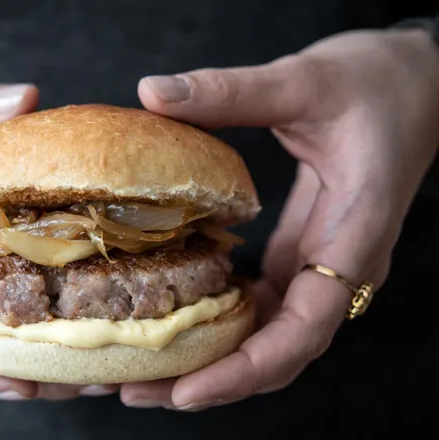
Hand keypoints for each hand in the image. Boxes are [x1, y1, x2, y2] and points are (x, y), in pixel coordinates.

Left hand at [121, 28, 438, 409]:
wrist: (418, 83)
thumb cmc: (380, 84)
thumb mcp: (307, 80)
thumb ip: (233, 90)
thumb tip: (153, 91)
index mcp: (352, 236)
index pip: (305, 328)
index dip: (248, 368)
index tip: (189, 389)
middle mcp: (337, 265)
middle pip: (279, 351)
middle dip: (213, 379)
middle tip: (138, 391)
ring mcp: (319, 264)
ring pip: (269, 336)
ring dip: (211, 359)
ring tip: (144, 371)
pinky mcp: (302, 253)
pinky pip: (264, 306)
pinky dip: (222, 324)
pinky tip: (178, 322)